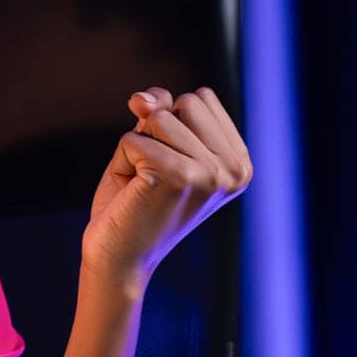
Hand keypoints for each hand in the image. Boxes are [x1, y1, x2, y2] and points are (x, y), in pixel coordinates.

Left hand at [82, 86, 252, 294]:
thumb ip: (159, 111)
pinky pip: (133, 138)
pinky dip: (121, 161)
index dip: (170, 123)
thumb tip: (143, 98)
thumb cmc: (134, 203)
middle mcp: (234, 169)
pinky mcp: (179, 176)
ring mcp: (211, 173)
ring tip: (142, 184)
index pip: (201, 99)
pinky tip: (132, 192)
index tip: (168, 166)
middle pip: (185, 102)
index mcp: (239, 163)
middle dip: (155, 131)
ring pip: (158, 117)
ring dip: (136, 147)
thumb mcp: (152, 145)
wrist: (117, 258)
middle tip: (151, 176)